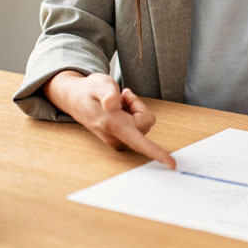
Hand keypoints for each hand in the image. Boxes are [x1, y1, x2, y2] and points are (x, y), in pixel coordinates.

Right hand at [44, 71, 175, 168]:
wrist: (75, 98)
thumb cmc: (89, 90)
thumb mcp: (99, 83)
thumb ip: (108, 93)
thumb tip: (114, 104)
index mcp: (113, 125)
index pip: (140, 142)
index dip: (157, 153)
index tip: (172, 164)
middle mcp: (117, 137)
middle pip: (146, 120)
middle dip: (137, 105)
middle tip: (120, 96)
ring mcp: (118, 139)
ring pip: (143, 121)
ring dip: (134, 108)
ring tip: (116, 103)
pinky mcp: (121, 138)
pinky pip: (138, 123)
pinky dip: (132, 112)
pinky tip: (118, 108)